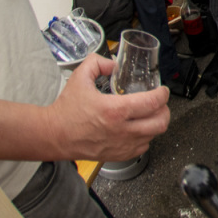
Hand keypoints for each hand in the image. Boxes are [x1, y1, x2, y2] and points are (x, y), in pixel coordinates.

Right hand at [47, 55, 169, 161]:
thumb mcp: (80, 77)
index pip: (153, 102)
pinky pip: (142, 148)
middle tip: (160, 103)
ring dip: (155, 124)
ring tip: (150, 115)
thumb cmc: (65, 110)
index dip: (163, 94)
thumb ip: (98, 63)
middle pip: (160, 122)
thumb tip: (113, 64)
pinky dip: (145, 138)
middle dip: (165, 110)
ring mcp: (120, 145)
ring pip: (153, 136)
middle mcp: (121, 130)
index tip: (162, 90)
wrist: (52, 135)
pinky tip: (138, 129)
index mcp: (115, 110)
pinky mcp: (116, 155)